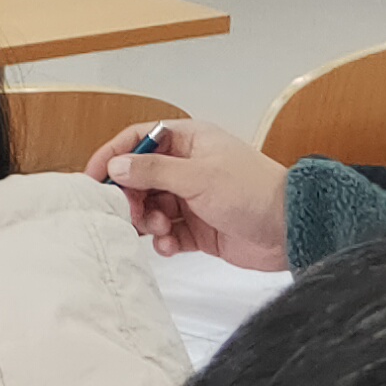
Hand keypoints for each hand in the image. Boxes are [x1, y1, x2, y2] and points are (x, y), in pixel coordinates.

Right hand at [90, 119, 296, 270]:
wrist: (291, 229)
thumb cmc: (252, 191)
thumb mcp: (198, 176)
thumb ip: (153, 171)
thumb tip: (116, 166)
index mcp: (189, 141)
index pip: (140, 140)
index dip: (114, 155)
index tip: (94, 177)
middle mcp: (188, 167)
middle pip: (140, 178)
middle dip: (131, 197)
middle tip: (129, 213)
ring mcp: (193, 198)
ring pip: (151, 207)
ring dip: (147, 221)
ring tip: (158, 230)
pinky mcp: (199, 228)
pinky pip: (168, 233)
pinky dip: (164, 241)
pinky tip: (171, 245)